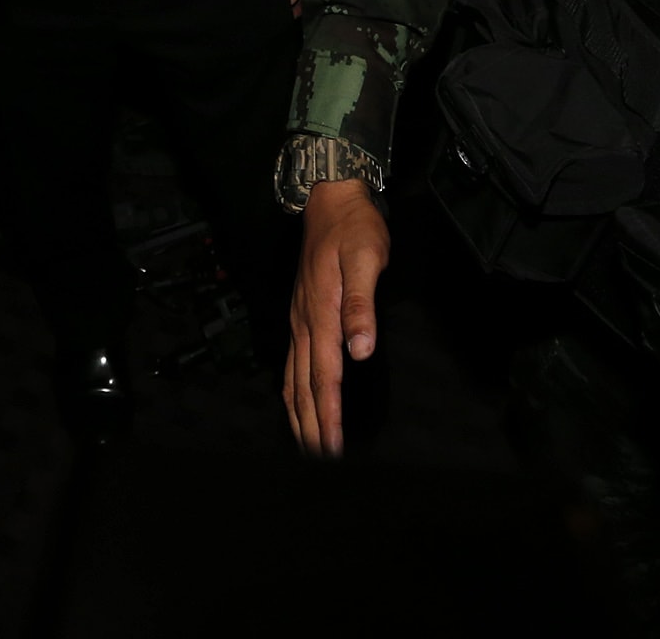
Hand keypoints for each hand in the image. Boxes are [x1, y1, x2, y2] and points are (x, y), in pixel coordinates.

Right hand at [283, 180, 389, 455]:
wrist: (331, 199)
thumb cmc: (354, 229)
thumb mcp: (366, 260)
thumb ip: (362, 306)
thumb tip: (360, 350)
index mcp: (321, 313)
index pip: (325, 376)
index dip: (329, 415)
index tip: (332, 447)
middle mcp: (304, 322)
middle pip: (303, 385)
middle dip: (311, 425)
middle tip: (320, 460)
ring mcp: (299, 318)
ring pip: (293, 376)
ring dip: (299, 413)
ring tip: (305, 442)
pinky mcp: (301, 313)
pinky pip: (292, 361)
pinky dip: (293, 390)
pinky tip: (296, 399)